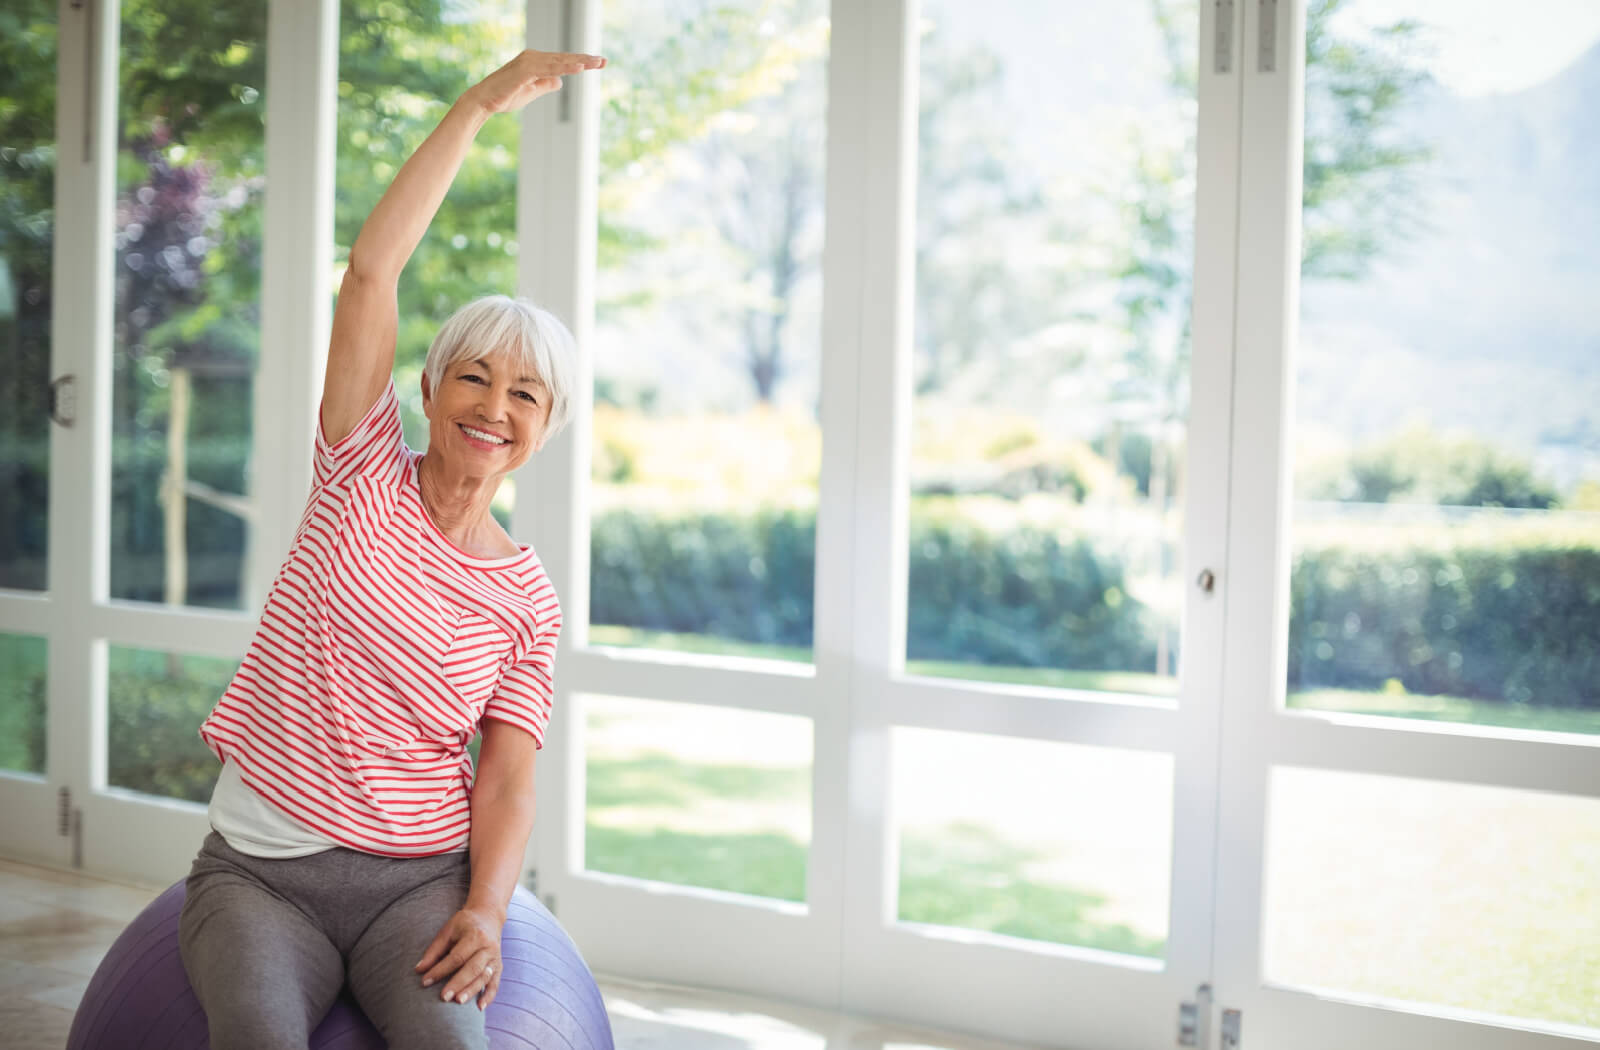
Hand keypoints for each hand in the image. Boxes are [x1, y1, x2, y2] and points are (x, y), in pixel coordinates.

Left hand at [414, 905, 503, 1009]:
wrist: (488, 916)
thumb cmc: (464, 924)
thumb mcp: (448, 931)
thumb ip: (434, 951)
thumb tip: (419, 970)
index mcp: (474, 936)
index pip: (456, 957)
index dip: (440, 970)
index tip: (424, 981)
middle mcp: (487, 947)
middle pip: (473, 968)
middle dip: (458, 983)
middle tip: (444, 997)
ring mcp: (495, 957)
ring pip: (484, 977)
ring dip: (472, 990)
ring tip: (458, 1002)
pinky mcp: (498, 966)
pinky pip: (495, 983)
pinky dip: (489, 996)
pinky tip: (479, 1007)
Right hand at [465, 49, 606, 114]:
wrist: (484, 101)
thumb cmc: (505, 97)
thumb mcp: (531, 92)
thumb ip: (545, 85)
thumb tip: (559, 81)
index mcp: (535, 62)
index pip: (563, 61)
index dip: (581, 62)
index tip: (599, 63)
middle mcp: (533, 58)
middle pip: (564, 58)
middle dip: (585, 60)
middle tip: (604, 61)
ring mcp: (529, 62)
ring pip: (559, 62)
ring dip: (578, 62)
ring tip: (596, 63)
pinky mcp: (524, 70)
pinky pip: (549, 68)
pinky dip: (565, 68)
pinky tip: (579, 68)